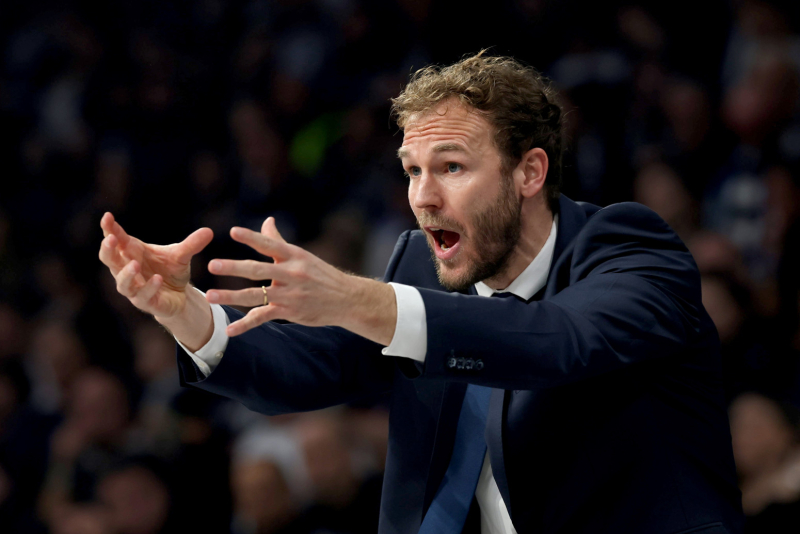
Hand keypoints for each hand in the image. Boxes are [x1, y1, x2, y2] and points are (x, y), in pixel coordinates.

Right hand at [98, 212, 212, 319]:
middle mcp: (128, 269)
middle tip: (110, 239)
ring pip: (122, 282)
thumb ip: (192, 244)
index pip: (116, 239)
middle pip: (109, 259)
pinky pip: (142, 296)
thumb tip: (209, 231)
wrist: (180, 295)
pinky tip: (157, 279)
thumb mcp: (182, 256)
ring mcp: (134, 287)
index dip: (109, 228)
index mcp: (132, 252)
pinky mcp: (145, 302)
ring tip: (134, 264)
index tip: (107, 216)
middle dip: (107, 249)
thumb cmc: (171, 271)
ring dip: (126, 273)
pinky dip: (149, 287)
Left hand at [206, 217, 395, 342]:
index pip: (270, 244)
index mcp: (293, 256)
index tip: (233, 232)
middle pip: (258, 270)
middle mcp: (291, 274)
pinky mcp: (289, 312)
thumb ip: (279, 240)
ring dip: (231, 296)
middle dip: (234, 268)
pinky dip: (245, 325)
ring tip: (210, 295)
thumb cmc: (321, 274)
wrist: (346, 299)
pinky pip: (262, 318)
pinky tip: (229, 330)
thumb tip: (267, 220)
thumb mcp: (302, 256)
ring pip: (255, 296)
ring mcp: (289, 294)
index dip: (252, 237)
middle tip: (212, 265)